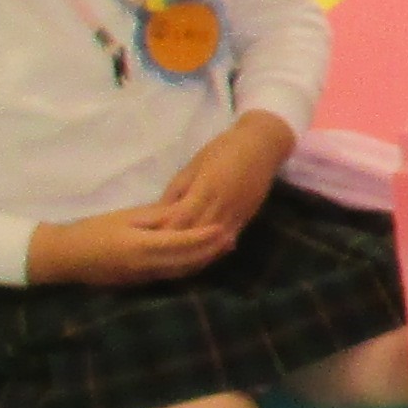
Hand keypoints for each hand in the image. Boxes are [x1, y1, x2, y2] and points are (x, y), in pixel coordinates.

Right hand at [31, 202, 236, 287]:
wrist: (66, 258)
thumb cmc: (93, 230)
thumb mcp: (125, 217)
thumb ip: (156, 217)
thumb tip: (184, 210)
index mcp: (142, 247)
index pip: (182, 243)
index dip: (205, 237)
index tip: (223, 226)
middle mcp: (147, 266)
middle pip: (188, 261)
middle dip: (212, 251)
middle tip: (232, 237)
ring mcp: (145, 278)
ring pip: (183, 271)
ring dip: (205, 261)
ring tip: (224, 247)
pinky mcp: (142, 283)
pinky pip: (173, 275)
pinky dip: (190, 266)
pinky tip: (200, 257)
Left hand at [154, 118, 287, 245]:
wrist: (261, 144)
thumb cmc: (223, 149)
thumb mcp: (193, 165)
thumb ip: (177, 190)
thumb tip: (159, 212)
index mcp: (205, 189)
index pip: (180, 218)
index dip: (164, 232)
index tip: (147, 242)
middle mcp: (222, 204)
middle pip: (196, 234)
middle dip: (177, 247)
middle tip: (156, 258)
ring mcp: (237, 212)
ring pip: (213, 242)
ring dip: (196, 253)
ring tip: (177, 263)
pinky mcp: (247, 216)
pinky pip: (229, 238)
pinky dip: (215, 249)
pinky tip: (204, 257)